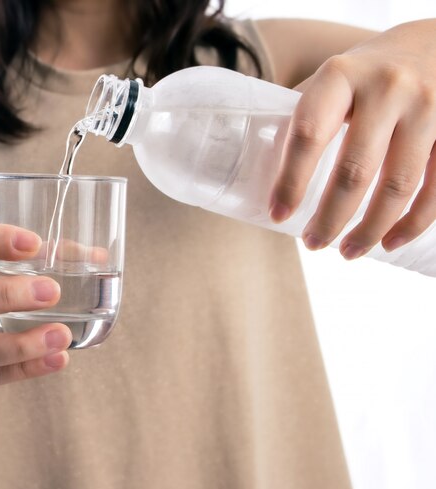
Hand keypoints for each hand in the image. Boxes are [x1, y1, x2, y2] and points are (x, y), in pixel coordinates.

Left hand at [270, 19, 435, 258]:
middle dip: (330, 218)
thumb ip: (301, 120)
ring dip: (369, 229)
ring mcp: (428, 107)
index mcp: (340, 76)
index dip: (290, 182)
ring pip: (398, 186)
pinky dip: (413, 223)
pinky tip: (390, 242)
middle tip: (313, 244)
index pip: (308, 135)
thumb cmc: (364, 77)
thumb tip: (261, 174)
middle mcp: (386, 88)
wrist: (431, 45)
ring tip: (348, 251)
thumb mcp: (329, 82)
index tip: (278, 216)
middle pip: (354, 170)